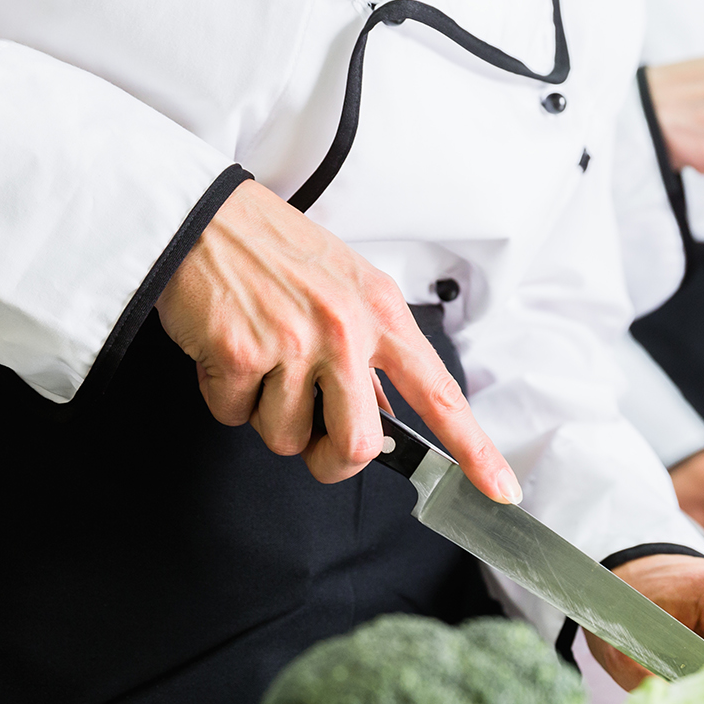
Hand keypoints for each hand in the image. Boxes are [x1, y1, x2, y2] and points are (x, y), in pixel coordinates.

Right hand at [157, 178, 519, 496]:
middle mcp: (346, 330)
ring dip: (266, 415)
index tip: (501, 488)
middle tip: (312, 437)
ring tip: (259, 360)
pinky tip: (226, 350)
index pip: (440, 394)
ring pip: (285, 438)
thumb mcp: (347, 285)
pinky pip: (233, 416)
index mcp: (382, 313)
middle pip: (358, 448)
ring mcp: (293, 344)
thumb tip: (381, 412)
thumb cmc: (273, 248)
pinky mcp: (239, 354)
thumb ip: (372, 349)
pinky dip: (224, 396)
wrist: (203, 215)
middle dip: (330, 460)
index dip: (475, 449)